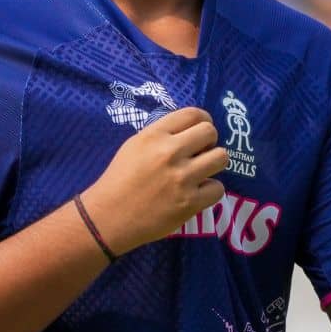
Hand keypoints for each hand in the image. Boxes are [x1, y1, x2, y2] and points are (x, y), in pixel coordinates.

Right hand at [80, 107, 228, 255]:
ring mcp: (181, 178)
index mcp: (154, 135)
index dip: (203, 120)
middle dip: (209, 142)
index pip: (192, 114)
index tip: (201, 132)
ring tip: (202, 172)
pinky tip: (197, 193)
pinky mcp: (189, 203)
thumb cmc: (120, 179)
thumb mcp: (135, 145)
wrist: (109, 217)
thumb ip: (162, 135)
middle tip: (201, 153)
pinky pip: (218, 188)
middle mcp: (170, 152)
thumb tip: (190, 131)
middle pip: (210, 132)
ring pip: (221, 157)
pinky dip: (210, 191)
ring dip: (214, 164)